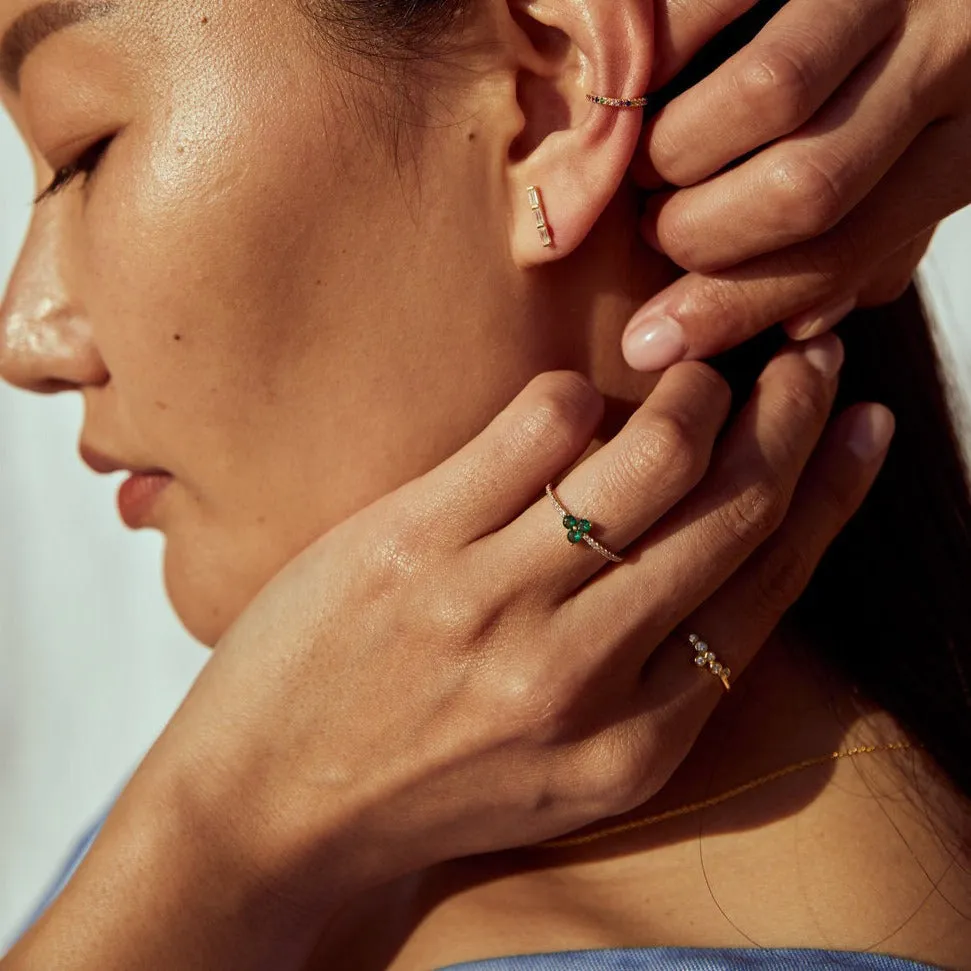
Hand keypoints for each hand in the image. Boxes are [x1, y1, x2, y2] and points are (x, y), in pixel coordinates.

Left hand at [14, 340, 892, 969]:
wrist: (269, 806)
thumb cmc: (424, 779)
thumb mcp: (569, 763)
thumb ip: (649, 668)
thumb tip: (715, 532)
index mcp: (635, 743)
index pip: (767, 587)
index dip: (830, 491)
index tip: (857, 423)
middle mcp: (580, 675)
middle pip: (730, 511)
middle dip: (789, 416)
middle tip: (806, 358)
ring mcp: (495, 605)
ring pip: (651, 457)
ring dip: (692, 392)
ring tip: (693, 372)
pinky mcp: (414, 544)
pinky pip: (536, 427)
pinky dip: (573, 395)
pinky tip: (570, 403)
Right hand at [621, 0, 970, 370]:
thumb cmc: (950, 65)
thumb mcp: (934, 162)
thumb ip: (876, 240)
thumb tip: (799, 325)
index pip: (843, 252)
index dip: (733, 307)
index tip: (652, 342)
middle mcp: (952, 58)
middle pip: (803, 186)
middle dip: (700, 234)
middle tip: (658, 231)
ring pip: (768, 94)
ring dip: (676, 149)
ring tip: (651, 161)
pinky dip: (665, 46)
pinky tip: (640, 83)